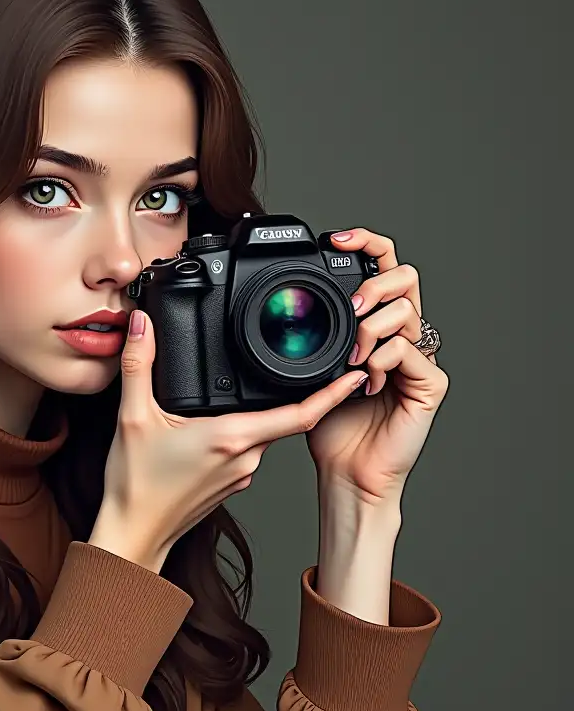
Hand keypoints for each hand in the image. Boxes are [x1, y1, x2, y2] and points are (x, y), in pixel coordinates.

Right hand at [89, 310, 369, 572]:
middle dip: (296, 394)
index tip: (357, 374)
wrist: (132, 534)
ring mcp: (240, 475)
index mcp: (232, 437)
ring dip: (264, 415)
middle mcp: (246, 458)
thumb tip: (141, 325)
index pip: (301, 413)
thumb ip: (139, 365)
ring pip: (262, 435)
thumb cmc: (136, 486)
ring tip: (254, 392)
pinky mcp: (228, 486)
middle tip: (307, 367)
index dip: (333, 393)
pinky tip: (217, 427)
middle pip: (283, 419)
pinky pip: (246, 452)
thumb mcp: (132, 416)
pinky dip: (241, 435)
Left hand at [306, 228, 448, 508]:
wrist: (347, 472)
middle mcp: (402, 336)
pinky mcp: (429, 384)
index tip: (336, 238)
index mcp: (376, 327)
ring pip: (405, 311)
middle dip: (373, 282)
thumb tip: (281, 309)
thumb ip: (311, 339)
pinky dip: (381, 361)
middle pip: (405, 276)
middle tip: (349, 306)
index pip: (382, 268)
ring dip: (369, 329)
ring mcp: (418, 359)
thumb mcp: (309, 371)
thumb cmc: (330, 428)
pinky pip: (408, 350)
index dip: (366, 244)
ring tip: (350, 360)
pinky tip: (365, 384)